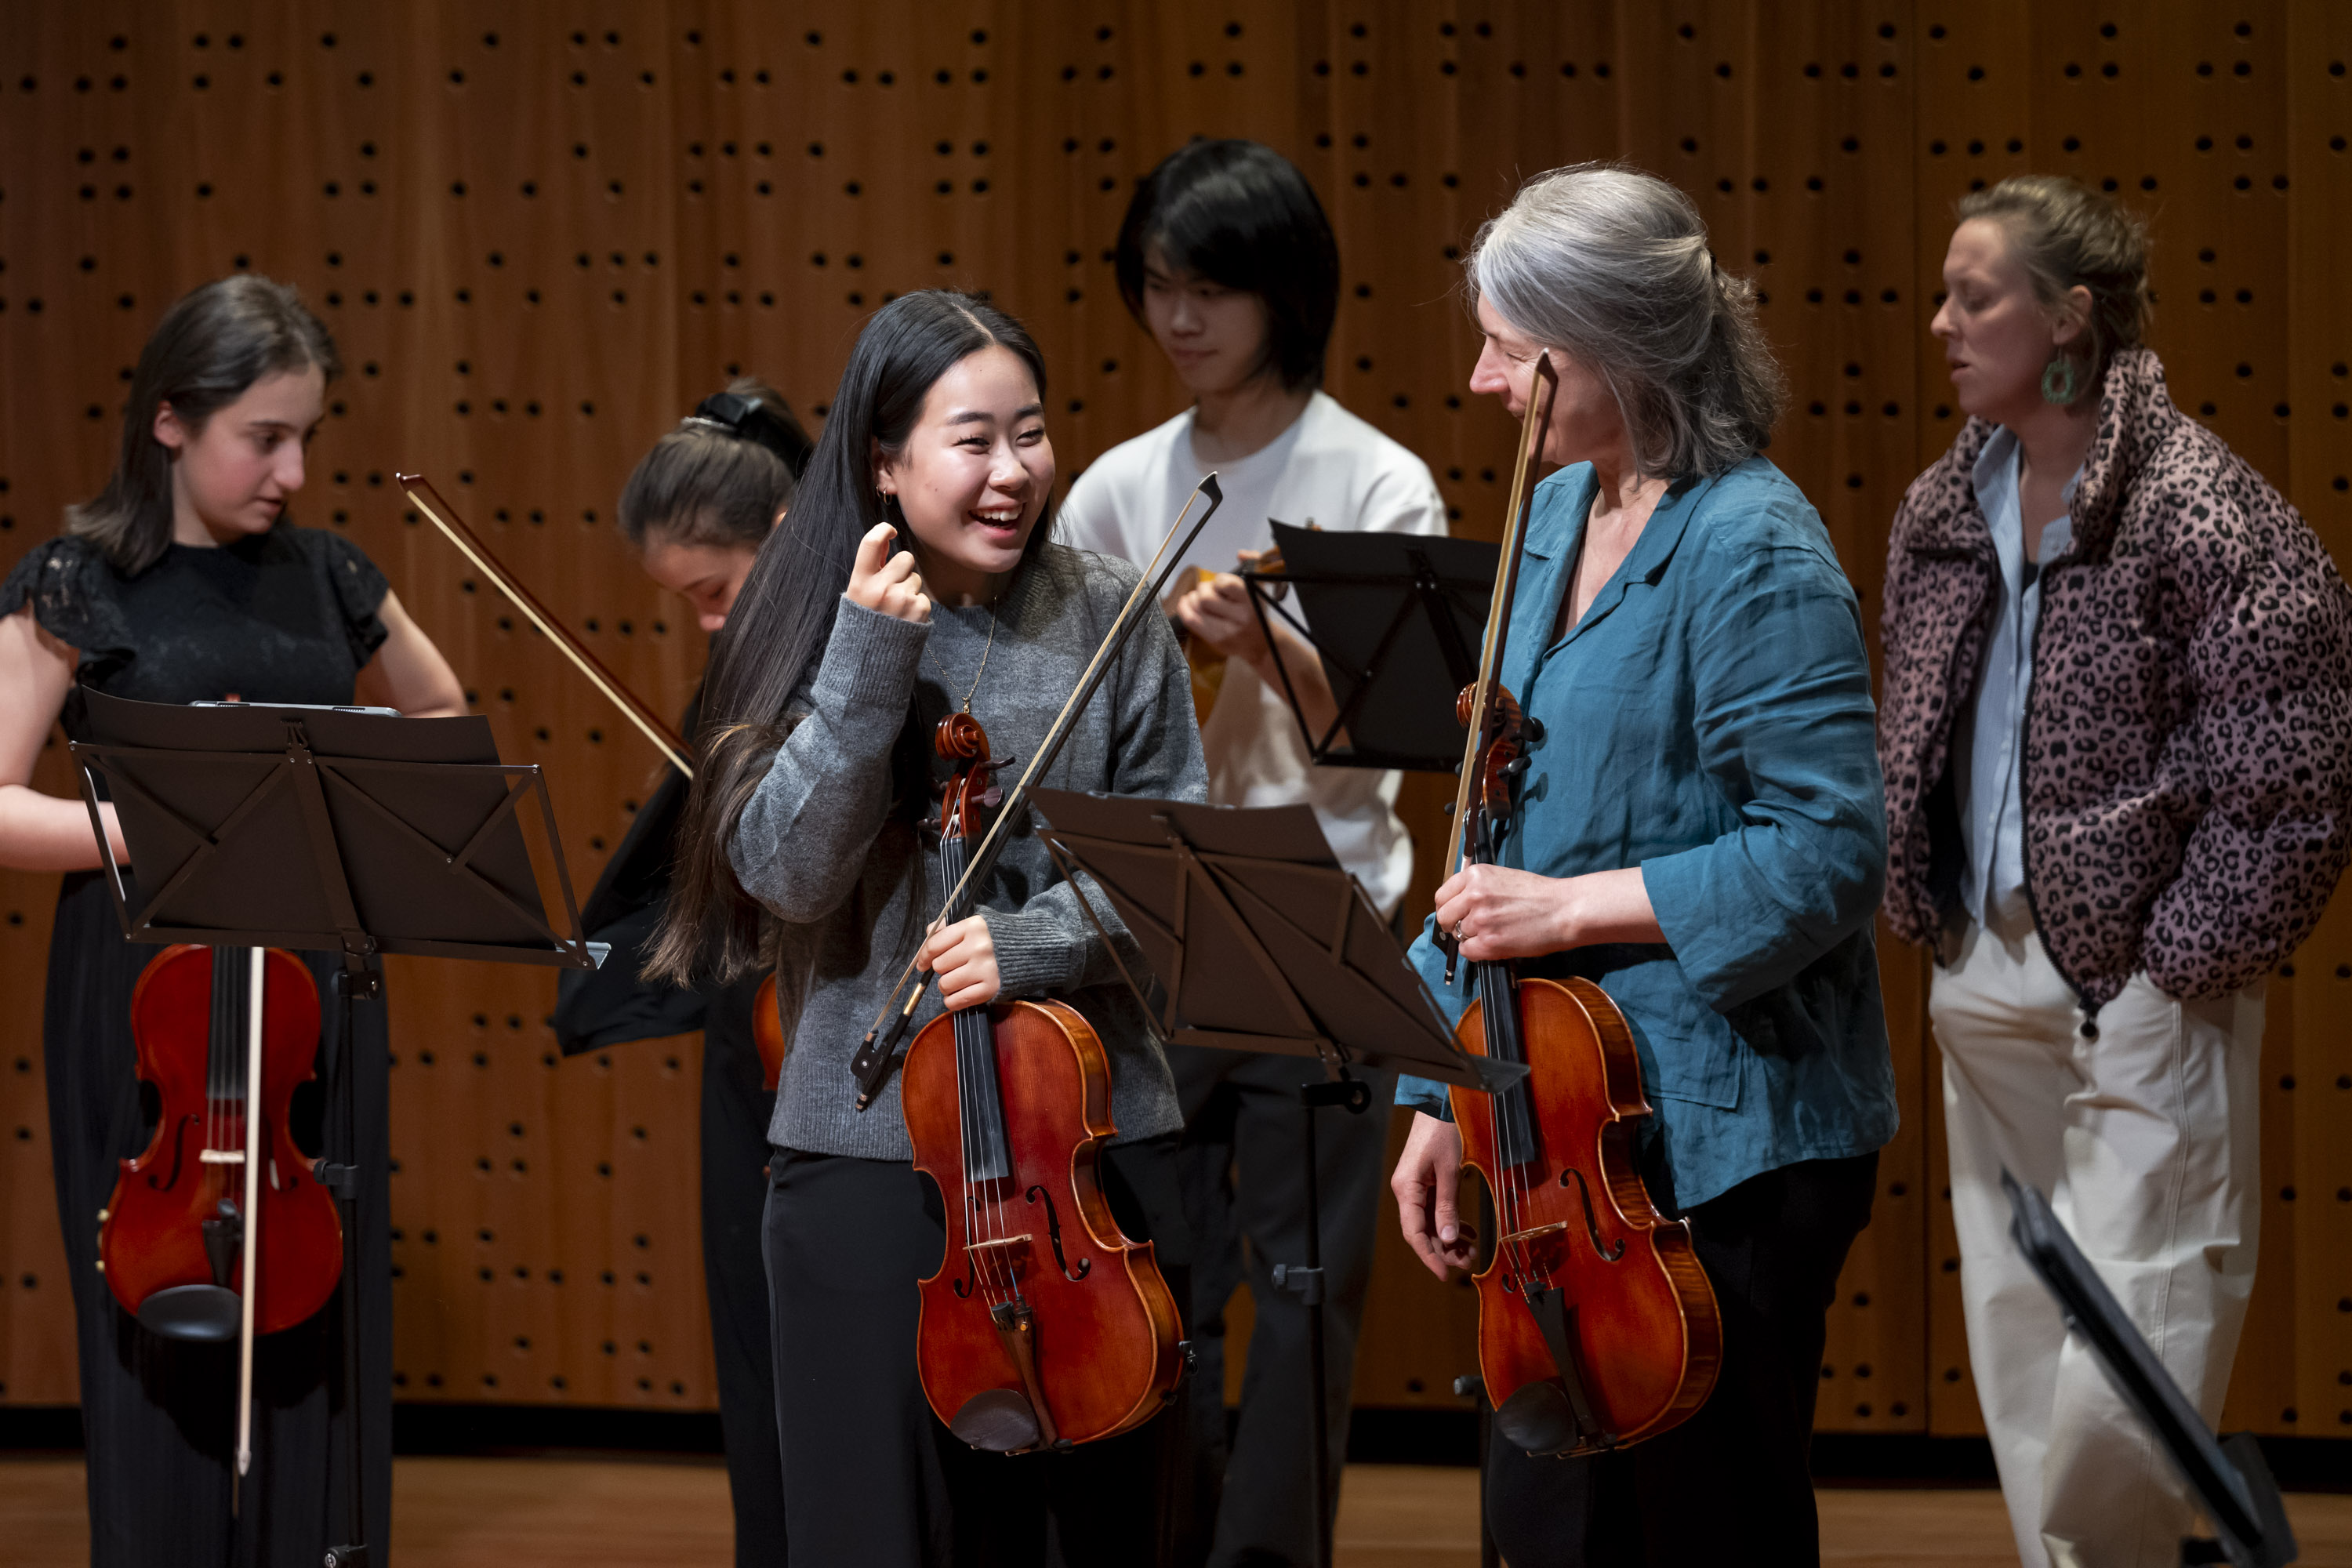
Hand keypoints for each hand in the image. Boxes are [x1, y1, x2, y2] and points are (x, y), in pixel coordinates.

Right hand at [846, 523, 930, 624]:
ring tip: (897, 608)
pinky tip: (905, 618)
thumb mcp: (858, 594)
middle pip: (905, 558)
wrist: (872, 660)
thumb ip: (872, 568)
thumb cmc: (864, 622)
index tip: (890, 531)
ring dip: (909, 589)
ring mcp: (901, 599)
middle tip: (894, 586)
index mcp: (860, 583)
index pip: (870, 543)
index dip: (883, 530)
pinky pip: (923, 596)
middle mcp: (880, 589)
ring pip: (916, 578)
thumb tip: (887, 541)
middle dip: (903, 568)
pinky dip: (916, 605)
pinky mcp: (919, 609)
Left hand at [918, 914, 999, 1010]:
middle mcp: (979, 947)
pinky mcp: (991, 988)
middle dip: (942, 969)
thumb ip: (948, 929)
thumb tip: (927, 939)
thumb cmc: (994, 939)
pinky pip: (957, 1001)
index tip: (923, 963)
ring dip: (947, 986)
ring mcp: (985, 968)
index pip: (934, 945)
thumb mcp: (973, 926)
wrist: (1027, 951)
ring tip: (958, 980)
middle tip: (953, 968)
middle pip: (939, 966)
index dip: (924, 956)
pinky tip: (959, 994)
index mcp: (972, 927)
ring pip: (945, 984)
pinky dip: (953, 1001)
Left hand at [1168, 570, 1267, 663]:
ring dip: (1193, 599)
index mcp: (1252, 600)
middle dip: (1202, 590)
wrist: (1262, 644)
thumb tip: (1241, 554)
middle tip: (1207, 591)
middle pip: (1206, 597)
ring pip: (1196, 608)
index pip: (1225, 583)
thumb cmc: (1256, 612)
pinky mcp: (1216, 641)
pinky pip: (1191, 621)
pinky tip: (1186, 604)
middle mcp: (1240, 616)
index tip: (1220, 584)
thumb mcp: (1260, 587)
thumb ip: (1254, 564)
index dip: (1218, 580)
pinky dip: (1184, 609)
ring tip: (1199, 599)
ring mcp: (1227, 631)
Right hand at [1391, 1112, 1475, 1279]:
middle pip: (1421, 1231)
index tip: (1444, 1273)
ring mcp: (1415, 1187)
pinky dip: (1450, 1221)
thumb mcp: (1449, 1170)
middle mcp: (1406, 1190)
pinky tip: (1466, 1230)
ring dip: (1448, 1237)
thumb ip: (1447, 1205)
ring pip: (1429, 1222)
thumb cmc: (1441, 1128)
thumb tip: (1447, 1238)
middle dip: (1443, 1249)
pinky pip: (1434, 1209)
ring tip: (1470, 1249)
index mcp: (1406, 1189)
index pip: (1414, 1233)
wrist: (1438, 1101)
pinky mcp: (1425, 1182)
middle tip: (1467, 1261)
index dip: (1429, 1256)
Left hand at [1432, 862, 1573, 962]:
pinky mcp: (1489, 942)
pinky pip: (1467, 951)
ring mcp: (1481, 919)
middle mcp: (1474, 895)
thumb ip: (1477, 888)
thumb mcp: (1502, 878)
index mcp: (1476, 875)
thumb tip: (1458, 903)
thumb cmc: (1539, 895)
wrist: (1564, 910)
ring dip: (1472, 937)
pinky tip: (1494, 944)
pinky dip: (1477, 951)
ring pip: (1458, 935)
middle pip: (1444, 917)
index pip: (1442, 896)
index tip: (1454, 914)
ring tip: (1495, 932)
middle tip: (1469, 928)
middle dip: (1453, 925)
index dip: (1448, 908)